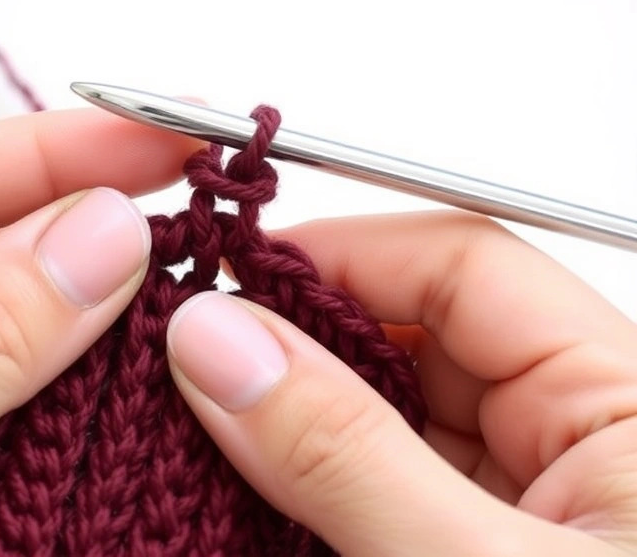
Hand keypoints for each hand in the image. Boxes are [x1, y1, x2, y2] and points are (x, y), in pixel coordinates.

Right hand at [166, 212, 636, 555]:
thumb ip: (348, 456)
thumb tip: (217, 343)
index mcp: (624, 404)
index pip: (465, 266)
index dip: (337, 255)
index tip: (225, 277)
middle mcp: (572, 437)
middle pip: (409, 334)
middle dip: (295, 342)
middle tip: (191, 361)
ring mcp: (516, 500)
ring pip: (380, 413)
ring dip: (287, 417)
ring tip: (196, 426)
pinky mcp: (466, 545)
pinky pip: (373, 483)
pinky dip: (302, 482)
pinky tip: (240, 485)